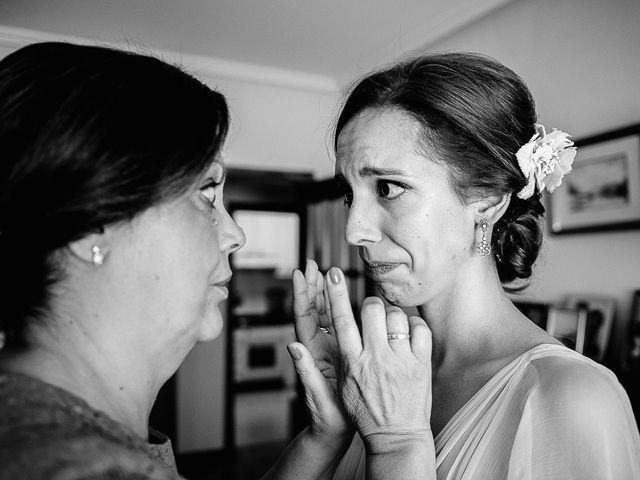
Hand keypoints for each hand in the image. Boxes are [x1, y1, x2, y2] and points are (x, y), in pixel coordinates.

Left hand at [289, 259, 351, 441]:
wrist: (335, 431)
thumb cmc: (326, 418)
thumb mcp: (317, 396)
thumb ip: (305, 372)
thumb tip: (292, 347)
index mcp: (310, 353)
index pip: (303, 318)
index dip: (301, 295)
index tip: (300, 273)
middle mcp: (317, 347)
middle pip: (312, 310)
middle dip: (312, 286)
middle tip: (313, 263)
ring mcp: (327, 349)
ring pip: (324, 315)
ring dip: (324, 293)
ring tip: (324, 272)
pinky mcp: (339, 354)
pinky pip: (337, 326)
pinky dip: (338, 308)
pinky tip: (341, 297)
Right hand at [325, 267, 432, 453]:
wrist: (397, 437)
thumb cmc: (366, 413)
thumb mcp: (337, 390)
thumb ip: (315, 365)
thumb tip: (292, 345)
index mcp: (352, 362)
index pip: (340, 319)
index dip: (334, 293)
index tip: (332, 273)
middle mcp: (375, 357)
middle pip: (371, 310)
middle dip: (371, 304)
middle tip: (373, 312)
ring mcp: (400, 360)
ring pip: (396, 316)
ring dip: (393, 316)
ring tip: (392, 328)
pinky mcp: (420, 364)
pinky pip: (420, 329)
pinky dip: (415, 326)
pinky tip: (410, 335)